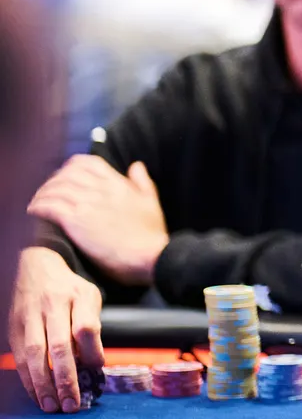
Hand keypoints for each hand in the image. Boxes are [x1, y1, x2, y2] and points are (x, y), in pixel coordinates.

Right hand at [9, 248, 104, 412]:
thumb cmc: (68, 289)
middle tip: (72, 404)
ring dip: (43, 384)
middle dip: (66, 378)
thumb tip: (94, 364)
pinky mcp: (12, 328)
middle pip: (58, 345)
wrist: (34, 267)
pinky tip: (36, 395)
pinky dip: (27, 379)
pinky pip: (19, 357)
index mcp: (76, 297)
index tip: (96, 370)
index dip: (91, 351)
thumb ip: (92, 326)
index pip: (86, 327)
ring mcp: (28, 317)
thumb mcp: (89, 297)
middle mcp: (50, 307)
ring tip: (52, 406)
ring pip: (34, 354)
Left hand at [27, 156, 167, 285]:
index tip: (64, 175)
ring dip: (41, 194)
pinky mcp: (75, 221)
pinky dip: (38, 206)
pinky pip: (49, 206)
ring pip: (54, 189)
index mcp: (117, 183)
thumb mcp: (151, 202)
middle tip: (46, 191)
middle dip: (52, 180)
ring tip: (36, 203)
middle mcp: (100, 189)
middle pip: (66, 174)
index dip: (71, 167)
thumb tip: (136, 165)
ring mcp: (86, 204)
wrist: (148, 255)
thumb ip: (143, 181)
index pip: (87, 163)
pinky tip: (33, 212)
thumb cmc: (151, 234)